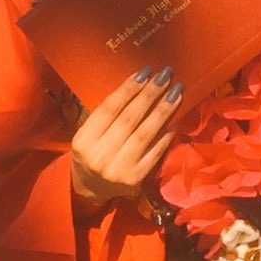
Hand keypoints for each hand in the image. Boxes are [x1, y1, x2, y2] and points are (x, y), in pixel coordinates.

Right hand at [70, 65, 184, 208]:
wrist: (90, 189)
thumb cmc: (91, 152)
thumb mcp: (89, 134)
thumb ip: (108, 115)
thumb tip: (140, 86)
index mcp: (84, 140)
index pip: (110, 108)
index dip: (129, 88)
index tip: (146, 71)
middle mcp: (100, 155)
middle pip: (130, 118)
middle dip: (150, 94)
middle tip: (166, 75)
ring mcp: (120, 168)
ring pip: (146, 133)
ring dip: (163, 110)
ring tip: (176, 91)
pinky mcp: (136, 179)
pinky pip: (156, 151)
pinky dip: (166, 133)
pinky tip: (175, 118)